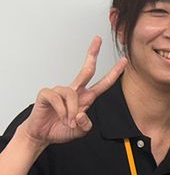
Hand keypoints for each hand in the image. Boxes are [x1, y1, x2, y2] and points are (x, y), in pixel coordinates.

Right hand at [19, 36, 126, 151]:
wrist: (41, 135)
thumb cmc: (61, 129)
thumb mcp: (80, 131)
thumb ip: (86, 126)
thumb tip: (81, 115)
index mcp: (86, 98)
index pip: (103, 83)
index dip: (114, 73)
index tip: (124, 61)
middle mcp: (75, 91)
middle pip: (87, 69)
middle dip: (93, 53)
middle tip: (98, 39)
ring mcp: (60, 90)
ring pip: (71, 94)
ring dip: (71, 112)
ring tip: (68, 122)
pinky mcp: (47, 93)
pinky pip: (58, 99)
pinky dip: (61, 111)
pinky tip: (59, 116)